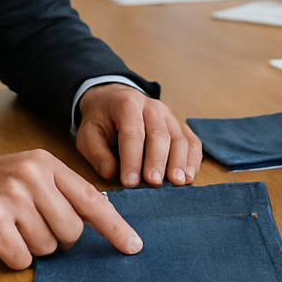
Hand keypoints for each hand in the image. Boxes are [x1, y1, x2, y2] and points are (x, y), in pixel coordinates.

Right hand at [0, 151, 140, 269]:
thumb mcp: (23, 174)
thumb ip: (58, 190)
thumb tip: (97, 217)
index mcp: (43, 162)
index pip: (91, 199)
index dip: (114, 226)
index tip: (132, 245)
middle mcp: (30, 176)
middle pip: (71, 230)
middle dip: (55, 238)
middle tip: (27, 225)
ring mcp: (10, 198)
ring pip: (48, 246)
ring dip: (31, 247)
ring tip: (8, 228)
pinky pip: (22, 258)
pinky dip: (13, 257)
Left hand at [76, 83, 202, 187]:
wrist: (113, 98)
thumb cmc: (101, 120)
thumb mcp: (88, 133)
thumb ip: (96, 153)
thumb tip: (111, 173)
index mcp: (126, 105)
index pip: (132, 133)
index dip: (132, 158)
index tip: (130, 182)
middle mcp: (151, 107)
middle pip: (159, 134)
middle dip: (157, 161)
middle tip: (154, 183)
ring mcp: (168, 115)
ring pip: (179, 137)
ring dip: (180, 161)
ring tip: (178, 182)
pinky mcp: (179, 125)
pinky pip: (192, 140)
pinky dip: (193, 158)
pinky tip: (189, 175)